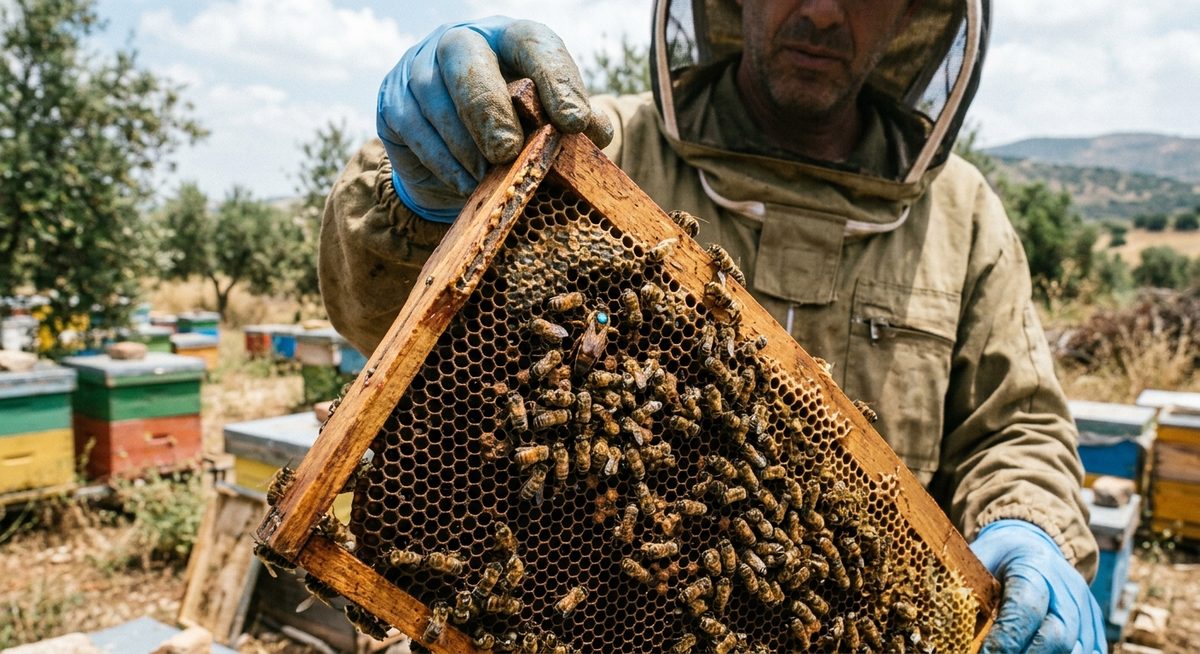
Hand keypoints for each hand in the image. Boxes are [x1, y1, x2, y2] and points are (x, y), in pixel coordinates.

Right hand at [377, 16, 612, 221]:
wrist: (454, 148)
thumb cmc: (514, 127)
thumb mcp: (546, 122)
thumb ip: (573, 123)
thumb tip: (597, 132)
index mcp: (509, 38)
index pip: (532, 43)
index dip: (555, 79)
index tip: (575, 122)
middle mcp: (461, 41)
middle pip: (465, 55)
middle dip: (487, 106)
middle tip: (508, 151)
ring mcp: (419, 67)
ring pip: (432, 95)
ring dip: (463, 143)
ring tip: (488, 178)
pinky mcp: (392, 101)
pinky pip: (411, 127)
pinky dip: (441, 160)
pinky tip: (466, 183)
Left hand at [971, 520, 1105, 652]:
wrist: (1036, 547)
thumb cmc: (1001, 558)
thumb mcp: (979, 559)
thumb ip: (966, 585)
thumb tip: (944, 613)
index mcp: (1036, 567)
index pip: (1025, 608)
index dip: (1006, 638)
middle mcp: (1068, 590)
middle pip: (1057, 637)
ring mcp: (1086, 612)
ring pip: (1076, 650)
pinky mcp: (1094, 630)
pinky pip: (1090, 653)